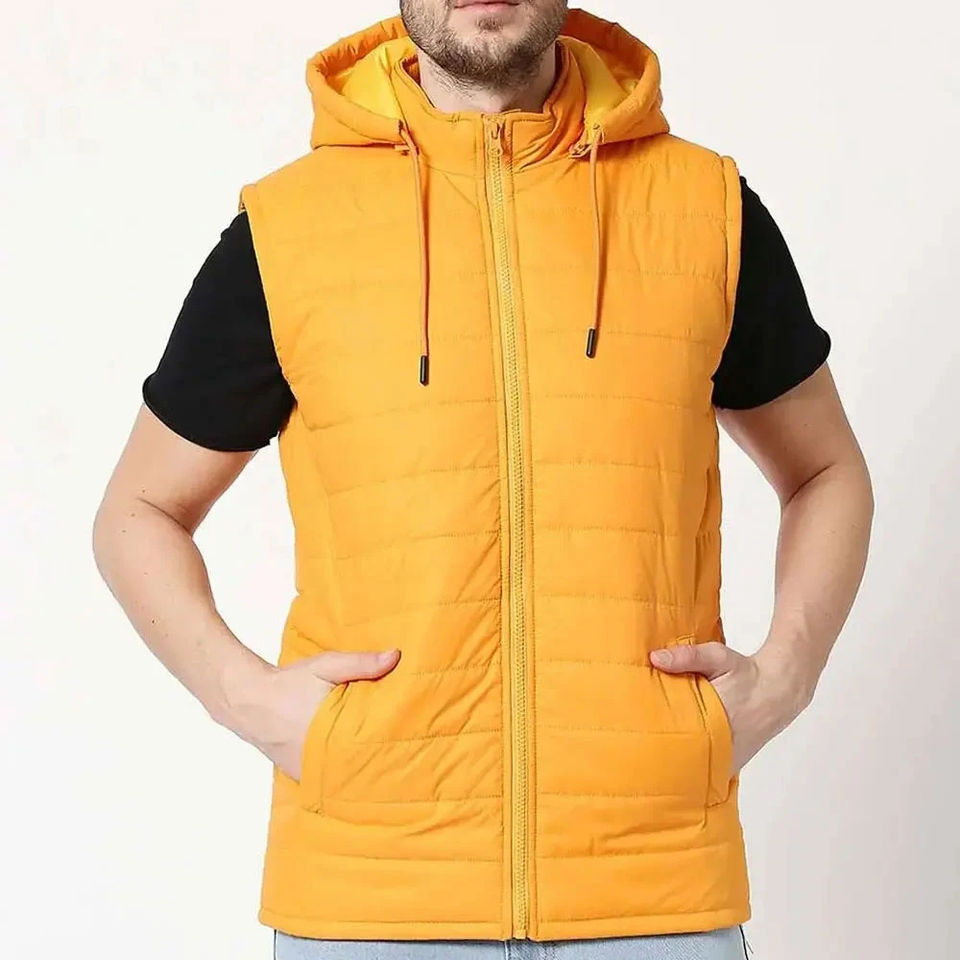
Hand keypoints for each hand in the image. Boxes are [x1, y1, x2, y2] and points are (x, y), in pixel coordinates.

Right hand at [225, 648, 400, 780]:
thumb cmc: (289, 683)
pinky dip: (340, 773)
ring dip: (360, 772)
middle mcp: (318, 759)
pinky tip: (356, 767)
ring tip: (386, 769)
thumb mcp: (326, 666)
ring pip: (342, 778)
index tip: (410, 751)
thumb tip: (396, 657)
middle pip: (358, 769)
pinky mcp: (300, 774)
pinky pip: (326, 778)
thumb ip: (362, 663)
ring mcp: (307, 771)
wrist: (249, 700)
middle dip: (378, 765)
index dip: (389, 753)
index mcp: (330, 734)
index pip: (368, 751)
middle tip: (404, 762)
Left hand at [649, 640, 809, 774]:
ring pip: (696, 770)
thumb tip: (654, 659)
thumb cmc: (744, 673)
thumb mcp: (717, 657)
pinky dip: (693, 767)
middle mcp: (723, 746)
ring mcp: (729, 759)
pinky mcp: (732, 764)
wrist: (776, 690)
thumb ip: (687, 657)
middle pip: (684, 760)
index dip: (657, 745)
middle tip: (638, 756)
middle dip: (662, 758)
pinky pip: (708, 771)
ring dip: (678, 765)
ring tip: (652, 762)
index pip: (680, 740)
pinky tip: (675, 764)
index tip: (637, 744)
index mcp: (715, 721)